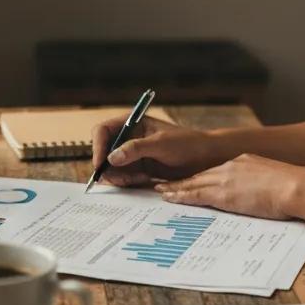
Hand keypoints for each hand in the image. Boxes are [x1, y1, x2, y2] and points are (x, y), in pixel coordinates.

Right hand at [90, 115, 224, 186]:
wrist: (207, 159)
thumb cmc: (187, 143)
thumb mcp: (160, 144)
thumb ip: (135, 149)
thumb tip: (111, 157)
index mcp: (131, 123)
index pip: (103, 131)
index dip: (97, 146)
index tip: (100, 163)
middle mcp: (128, 138)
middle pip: (103, 151)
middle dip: (106, 165)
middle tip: (114, 178)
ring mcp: (133, 154)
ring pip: (112, 166)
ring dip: (117, 175)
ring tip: (135, 178)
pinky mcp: (139, 168)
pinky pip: (123, 176)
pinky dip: (126, 181)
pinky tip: (141, 180)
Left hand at [154, 153, 301, 219]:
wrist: (297, 186)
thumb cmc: (293, 187)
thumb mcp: (273, 178)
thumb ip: (261, 182)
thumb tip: (261, 192)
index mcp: (243, 162)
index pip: (215, 171)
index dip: (200, 177)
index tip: (190, 180)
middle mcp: (231, 166)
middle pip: (200, 175)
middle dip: (182, 180)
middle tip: (164, 184)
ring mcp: (225, 179)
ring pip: (193, 184)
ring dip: (176, 188)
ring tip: (161, 191)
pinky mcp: (223, 194)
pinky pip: (196, 195)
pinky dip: (181, 196)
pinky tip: (170, 198)